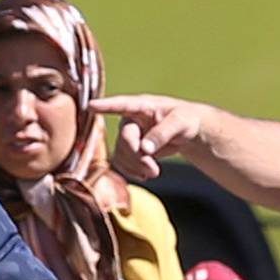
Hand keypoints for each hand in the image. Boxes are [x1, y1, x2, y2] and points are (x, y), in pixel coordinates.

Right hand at [91, 94, 212, 181]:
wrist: (187, 132)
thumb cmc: (186, 119)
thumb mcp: (181, 122)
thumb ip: (162, 133)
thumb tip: (145, 148)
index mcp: (143, 106)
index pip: (122, 105)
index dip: (106, 106)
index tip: (91, 106)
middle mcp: (131, 119)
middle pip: (125, 140)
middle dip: (138, 157)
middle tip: (155, 170)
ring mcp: (128, 135)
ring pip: (121, 154)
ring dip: (136, 167)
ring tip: (154, 172)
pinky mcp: (129, 150)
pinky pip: (121, 163)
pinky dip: (132, 172)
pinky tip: (144, 174)